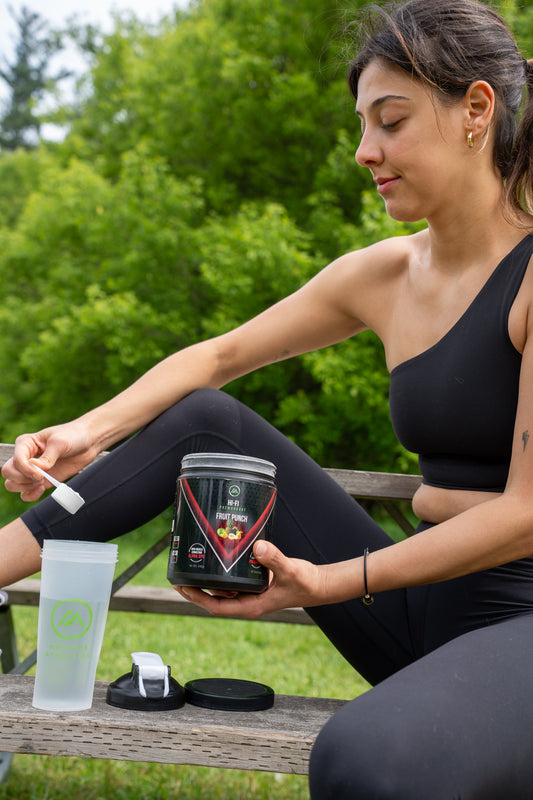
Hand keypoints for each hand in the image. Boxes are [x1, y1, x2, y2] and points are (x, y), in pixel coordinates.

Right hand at [1, 421, 99, 501]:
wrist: (88, 442)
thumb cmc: (73, 436)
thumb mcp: (60, 443)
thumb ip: (47, 458)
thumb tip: (35, 469)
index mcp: (26, 443)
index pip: (15, 461)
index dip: (25, 470)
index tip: (41, 474)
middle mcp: (25, 457)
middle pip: (8, 473)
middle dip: (22, 479)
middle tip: (40, 478)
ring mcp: (32, 470)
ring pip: (12, 484)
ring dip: (25, 487)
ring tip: (42, 482)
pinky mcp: (41, 481)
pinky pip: (25, 493)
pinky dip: (30, 495)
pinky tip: (41, 489)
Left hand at [174, 540, 328, 618]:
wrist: (318, 584)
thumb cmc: (305, 583)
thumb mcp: (289, 571)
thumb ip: (274, 559)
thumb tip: (257, 546)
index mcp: (251, 606)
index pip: (216, 606)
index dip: (197, 598)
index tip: (182, 588)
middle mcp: (247, 600)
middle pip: (214, 598)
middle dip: (195, 589)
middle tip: (178, 574)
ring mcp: (251, 592)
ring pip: (222, 588)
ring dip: (206, 579)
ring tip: (191, 565)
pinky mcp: (255, 582)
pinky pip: (233, 579)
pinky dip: (222, 571)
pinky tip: (216, 559)